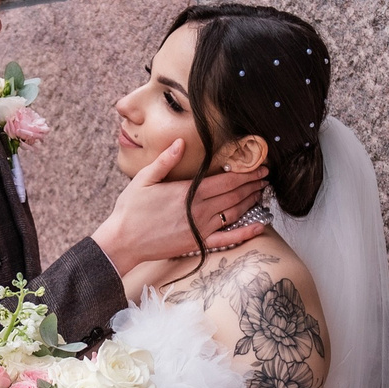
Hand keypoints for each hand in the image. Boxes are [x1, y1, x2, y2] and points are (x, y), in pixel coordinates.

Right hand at [90, 141, 267, 272]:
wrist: (123, 241)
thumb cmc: (130, 209)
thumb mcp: (144, 178)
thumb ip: (165, 160)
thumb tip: (181, 142)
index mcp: (188, 192)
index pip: (226, 181)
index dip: (246, 173)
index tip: (259, 167)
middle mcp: (199, 210)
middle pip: (234, 195)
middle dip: (252, 185)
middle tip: (265, 177)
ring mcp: (201, 229)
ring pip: (234, 213)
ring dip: (251, 202)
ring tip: (261, 193)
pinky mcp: (198, 244)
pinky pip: (228, 240)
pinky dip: (245, 233)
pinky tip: (259, 226)